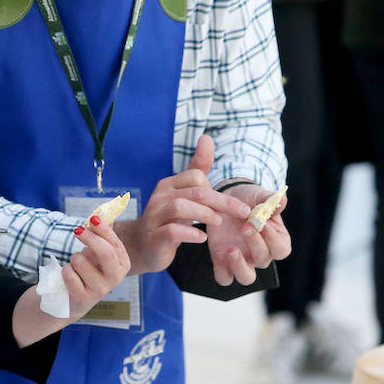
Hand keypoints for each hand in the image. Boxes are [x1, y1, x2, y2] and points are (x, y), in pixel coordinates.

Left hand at [62, 219, 129, 319]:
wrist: (72, 297)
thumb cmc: (87, 269)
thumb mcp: (96, 251)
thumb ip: (101, 233)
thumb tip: (102, 213)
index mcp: (123, 264)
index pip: (115, 244)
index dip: (103, 230)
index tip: (93, 219)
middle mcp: (116, 278)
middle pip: (105, 253)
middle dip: (90, 238)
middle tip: (77, 230)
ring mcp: (100, 290)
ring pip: (82, 262)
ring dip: (74, 258)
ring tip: (76, 265)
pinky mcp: (83, 298)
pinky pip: (70, 275)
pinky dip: (66, 271)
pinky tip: (70, 277)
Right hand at [113, 134, 251, 275]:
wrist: (141, 246)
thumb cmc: (168, 218)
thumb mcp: (183, 192)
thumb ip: (197, 168)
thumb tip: (206, 137)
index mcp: (169, 185)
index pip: (196, 176)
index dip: (214, 188)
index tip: (225, 204)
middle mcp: (160, 197)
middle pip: (196, 192)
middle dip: (223, 201)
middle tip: (242, 212)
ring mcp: (155, 217)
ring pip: (181, 207)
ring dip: (205, 214)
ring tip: (218, 222)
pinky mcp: (154, 237)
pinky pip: (172, 231)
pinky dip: (190, 234)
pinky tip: (202, 238)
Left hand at [205, 182, 291, 286]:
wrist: (226, 198)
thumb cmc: (249, 198)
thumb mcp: (258, 195)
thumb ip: (269, 199)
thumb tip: (282, 200)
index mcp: (277, 241)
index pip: (281, 249)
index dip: (273, 239)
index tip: (262, 223)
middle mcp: (261, 255)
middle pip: (263, 260)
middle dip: (254, 244)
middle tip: (244, 227)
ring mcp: (243, 261)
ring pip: (246, 278)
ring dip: (239, 266)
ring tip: (231, 249)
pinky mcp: (223, 262)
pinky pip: (224, 277)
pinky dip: (221, 270)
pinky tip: (218, 251)